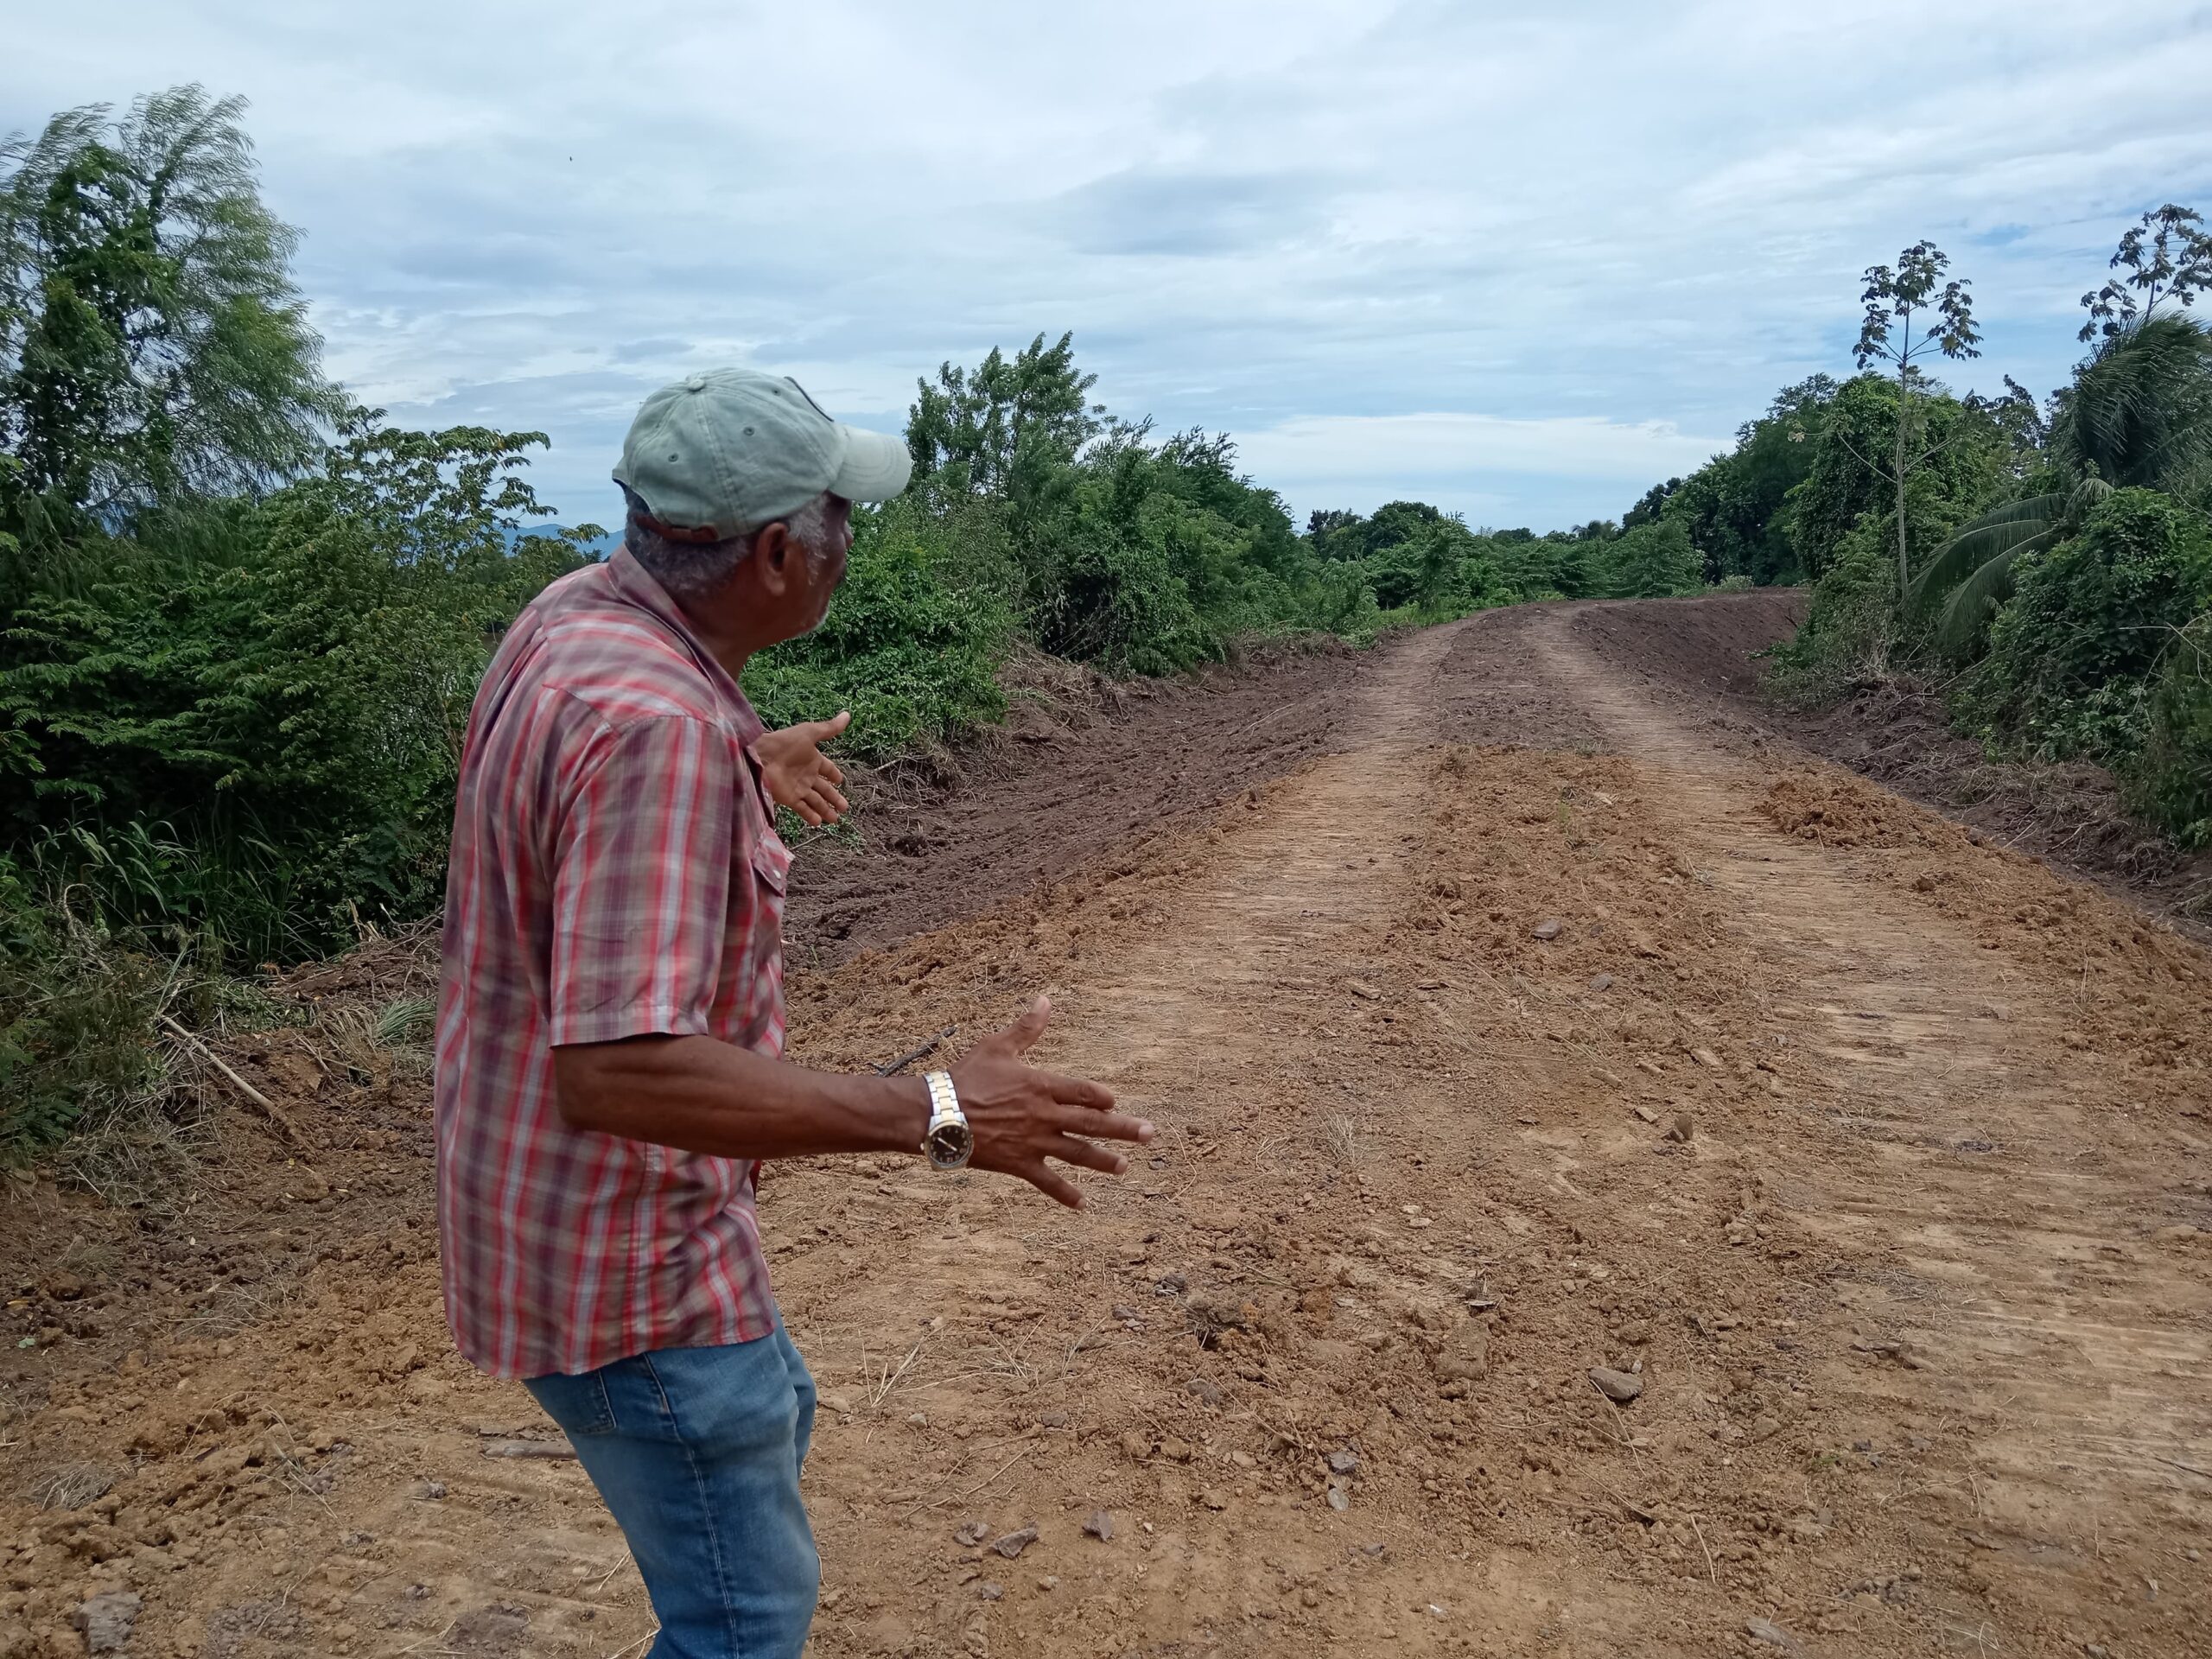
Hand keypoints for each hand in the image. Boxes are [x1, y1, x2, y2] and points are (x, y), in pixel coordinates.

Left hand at [754, 711, 851, 826]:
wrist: (761, 757)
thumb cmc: (785, 743)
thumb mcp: (809, 733)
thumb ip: (829, 728)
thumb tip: (847, 715)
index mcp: (812, 759)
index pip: (827, 769)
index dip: (834, 775)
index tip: (841, 781)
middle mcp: (806, 775)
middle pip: (824, 789)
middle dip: (834, 798)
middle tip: (845, 808)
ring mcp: (798, 788)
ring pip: (816, 801)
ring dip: (826, 810)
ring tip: (835, 820)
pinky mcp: (790, 798)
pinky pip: (803, 809)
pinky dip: (810, 816)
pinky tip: (819, 823)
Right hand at [951, 996, 1152, 1207]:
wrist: (937, 1114)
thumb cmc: (965, 1077)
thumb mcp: (998, 1047)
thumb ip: (1027, 1028)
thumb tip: (1046, 1000)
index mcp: (1041, 1085)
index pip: (1083, 1091)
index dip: (1102, 1097)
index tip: (1115, 1102)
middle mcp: (1044, 1114)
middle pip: (1092, 1122)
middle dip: (1123, 1128)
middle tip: (1150, 1134)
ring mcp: (1034, 1141)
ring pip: (1077, 1152)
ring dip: (1103, 1160)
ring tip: (1125, 1167)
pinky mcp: (1019, 1164)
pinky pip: (1048, 1181)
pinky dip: (1065, 1194)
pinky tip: (1083, 1204)